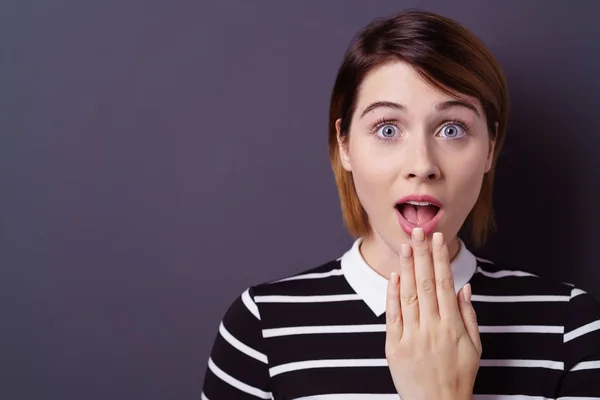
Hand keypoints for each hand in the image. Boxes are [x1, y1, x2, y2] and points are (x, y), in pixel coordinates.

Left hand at [385, 229, 481, 399]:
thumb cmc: (458, 376)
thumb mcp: (475, 347)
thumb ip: (468, 315)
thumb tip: (464, 287)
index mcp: (452, 326)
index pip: (444, 284)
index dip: (440, 259)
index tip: (437, 239)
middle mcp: (432, 328)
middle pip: (425, 283)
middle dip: (422, 254)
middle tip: (418, 231)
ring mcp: (412, 336)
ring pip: (408, 295)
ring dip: (406, 268)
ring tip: (405, 245)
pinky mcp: (394, 346)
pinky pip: (393, 316)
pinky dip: (393, 295)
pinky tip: (393, 276)